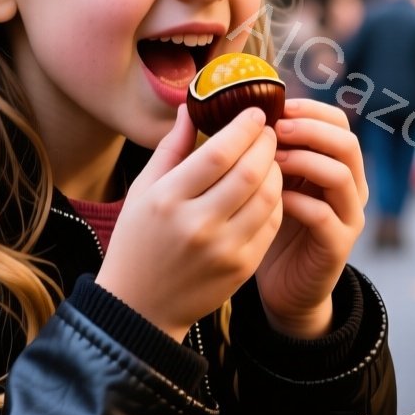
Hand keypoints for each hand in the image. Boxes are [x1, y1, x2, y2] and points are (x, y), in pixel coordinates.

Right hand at [98, 105, 282, 341]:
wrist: (140, 306)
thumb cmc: (137, 241)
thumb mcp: (143, 190)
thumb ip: (171, 148)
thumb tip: (191, 107)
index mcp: (167, 199)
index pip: (219, 153)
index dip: (244, 128)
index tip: (255, 112)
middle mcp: (197, 224)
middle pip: (250, 172)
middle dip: (266, 143)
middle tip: (268, 130)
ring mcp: (223, 249)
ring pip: (269, 196)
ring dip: (276, 169)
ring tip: (269, 157)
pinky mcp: (242, 267)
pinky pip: (271, 223)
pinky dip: (276, 199)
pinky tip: (268, 188)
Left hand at [253, 99, 367, 338]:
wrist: (286, 287)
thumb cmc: (271, 228)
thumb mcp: (269, 182)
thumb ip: (266, 151)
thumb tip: (237, 111)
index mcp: (337, 164)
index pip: (338, 123)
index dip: (310, 110)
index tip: (276, 106)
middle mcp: (352, 187)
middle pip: (346, 142)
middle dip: (309, 130)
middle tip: (274, 130)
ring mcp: (349, 216)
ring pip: (340, 175)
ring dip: (304, 161)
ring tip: (271, 161)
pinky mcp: (338, 245)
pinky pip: (324, 216)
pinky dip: (298, 202)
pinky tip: (273, 199)